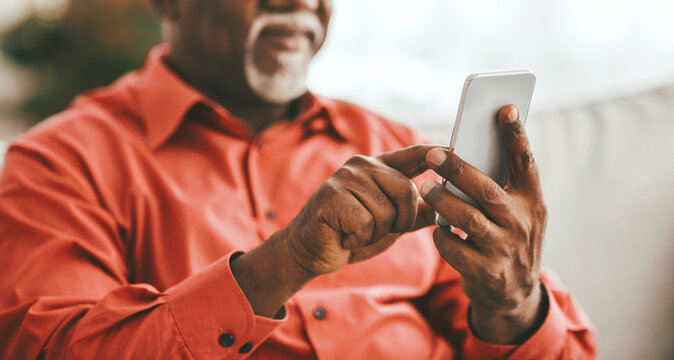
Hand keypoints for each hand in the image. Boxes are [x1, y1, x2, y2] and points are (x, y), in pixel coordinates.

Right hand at [285, 145, 437, 277]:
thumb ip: (415, 213)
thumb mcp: (390, 224)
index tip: (455, 150)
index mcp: (379, 168)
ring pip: (386, 212)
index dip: (434, 154)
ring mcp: (345, 178)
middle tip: (376, 230)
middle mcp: (362, 166)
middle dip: (400, 221)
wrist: (311, 251)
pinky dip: (358, 239)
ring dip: (374, 234)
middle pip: (406, 191)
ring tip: (355, 232)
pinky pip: (366, 224)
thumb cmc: (351, 234)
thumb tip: (447, 206)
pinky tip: (344, 235)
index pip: (413, 155)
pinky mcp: (332, 196)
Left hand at [419, 105, 547, 343]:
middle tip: (433, 153)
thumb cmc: (508, 240)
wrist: (514, 296)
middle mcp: (522, 223)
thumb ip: (500, 188)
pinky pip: (452, 246)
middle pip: (486, 189)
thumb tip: (465, 153)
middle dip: (458, 169)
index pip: (526, 162)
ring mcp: (504, 248)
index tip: (505, 108)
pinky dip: (440, 234)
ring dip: (441, 200)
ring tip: (425, 187)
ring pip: (467, 218)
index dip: (516, 135)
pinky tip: (437, 228)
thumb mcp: (517, 214)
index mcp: (532, 201)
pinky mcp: (485, 271)